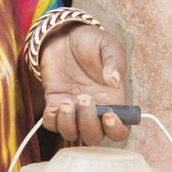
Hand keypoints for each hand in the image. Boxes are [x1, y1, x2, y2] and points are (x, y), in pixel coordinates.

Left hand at [38, 23, 132, 145]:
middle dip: (89, 124)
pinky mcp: (54, 103)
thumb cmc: (92, 41)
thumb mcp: (109, 46)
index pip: (120, 130)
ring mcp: (74, 109)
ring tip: (67, 102)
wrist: (65, 34)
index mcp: (114, 101)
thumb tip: (115, 81)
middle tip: (84, 99)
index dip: (116, 130)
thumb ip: (114, 62)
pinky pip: (51, 124)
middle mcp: (95, 110)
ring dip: (69, 124)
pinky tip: (54, 106)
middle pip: (95, 136)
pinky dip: (51, 120)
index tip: (110, 116)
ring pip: (72, 134)